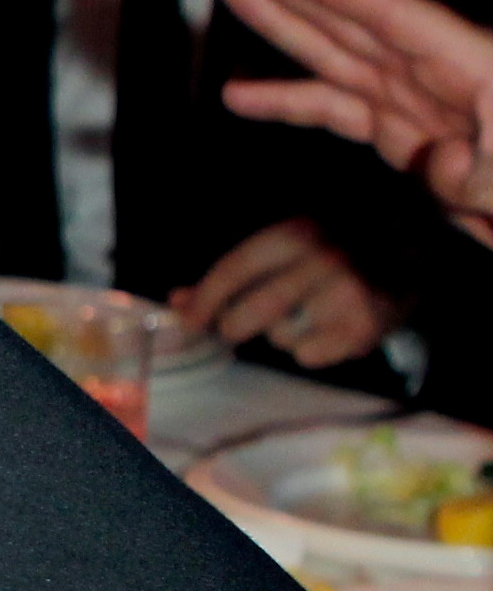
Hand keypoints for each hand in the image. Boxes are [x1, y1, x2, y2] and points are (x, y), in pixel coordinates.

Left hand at [171, 217, 403, 368]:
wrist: (416, 240)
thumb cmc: (336, 241)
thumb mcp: (287, 241)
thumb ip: (233, 272)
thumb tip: (176, 302)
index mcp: (293, 234)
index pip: (231, 272)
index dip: (203, 302)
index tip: (187, 323)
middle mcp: (319, 261)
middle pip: (248, 314)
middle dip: (233, 326)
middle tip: (237, 325)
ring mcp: (345, 294)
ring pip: (279, 338)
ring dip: (282, 334)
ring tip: (307, 314)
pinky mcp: (365, 326)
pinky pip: (310, 357)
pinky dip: (313, 349)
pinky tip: (331, 328)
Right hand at [217, 0, 492, 249]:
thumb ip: (485, 171)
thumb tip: (438, 162)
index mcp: (475, 67)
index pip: (390, 15)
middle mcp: (440, 75)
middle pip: (354, 19)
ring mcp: (419, 104)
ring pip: (337, 55)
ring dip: (282, 23)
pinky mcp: (406, 136)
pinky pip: (338, 112)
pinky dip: (289, 102)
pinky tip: (239, 96)